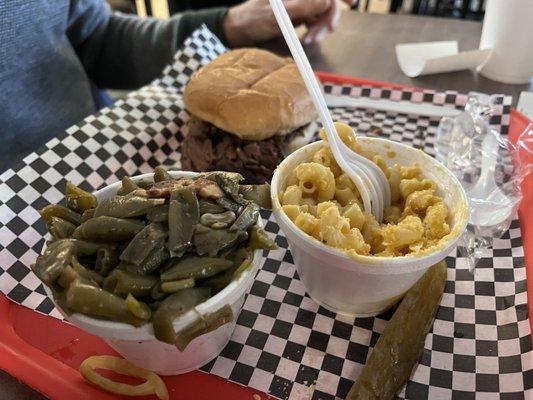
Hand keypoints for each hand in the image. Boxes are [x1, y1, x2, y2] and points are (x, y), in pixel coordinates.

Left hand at [223, 0, 354, 46]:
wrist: (239, 31)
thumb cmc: (251, 19)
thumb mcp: (276, 15)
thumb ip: (302, 6)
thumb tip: (326, 1)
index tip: (351, 4)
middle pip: (327, 2)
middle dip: (328, 18)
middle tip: (319, 36)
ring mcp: (301, 3)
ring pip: (323, 13)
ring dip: (321, 28)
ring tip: (309, 40)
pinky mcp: (299, 14)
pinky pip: (316, 20)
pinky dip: (316, 31)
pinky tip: (307, 38)